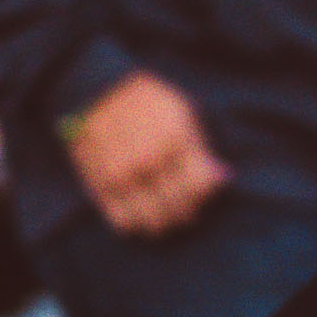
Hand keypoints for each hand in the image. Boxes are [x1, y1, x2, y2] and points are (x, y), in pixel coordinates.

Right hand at [66, 70, 228, 237]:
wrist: (96, 94)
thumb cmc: (147, 103)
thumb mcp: (182, 113)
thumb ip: (199, 149)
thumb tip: (220, 178)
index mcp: (173, 140)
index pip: (199, 187)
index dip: (205, 191)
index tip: (200, 188)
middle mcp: (146, 162)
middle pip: (178, 210)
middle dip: (186, 211)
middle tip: (182, 204)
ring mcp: (120, 177)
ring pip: (151, 222)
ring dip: (162, 222)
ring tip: (161, 210)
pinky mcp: (98, 186)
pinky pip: (122, 222)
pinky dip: (135, 222)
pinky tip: (139, 208)